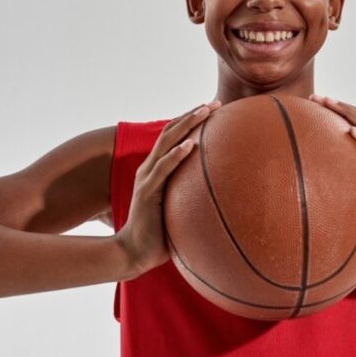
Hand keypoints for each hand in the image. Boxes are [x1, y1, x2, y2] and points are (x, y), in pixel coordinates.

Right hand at [115, 100, 221, 277]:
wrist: (135, 253)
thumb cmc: (160, 234)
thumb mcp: (179, 208)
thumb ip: (192, 196)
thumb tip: (220, 194)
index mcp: (157, 169)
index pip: (174, 137)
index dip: (191, 120)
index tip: (213, 109)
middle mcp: (150, 168)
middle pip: (171, 132)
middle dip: (193, 115)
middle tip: (215, 103)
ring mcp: (147, 178)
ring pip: (167, 143)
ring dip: (187, 125)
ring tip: (205, 112)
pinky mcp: (147, 192)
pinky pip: (163, 170)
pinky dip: (176, 155)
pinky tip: (191, 144)